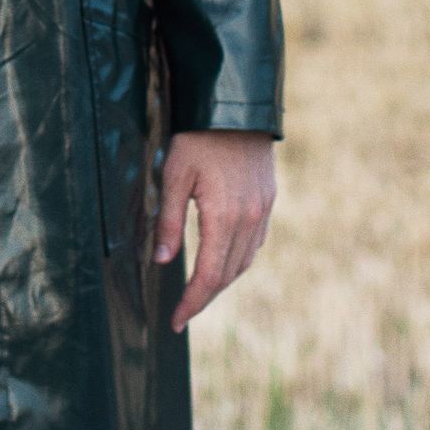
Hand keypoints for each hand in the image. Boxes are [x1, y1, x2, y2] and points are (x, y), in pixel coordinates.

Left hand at [154, 129, 276, 332]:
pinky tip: (222, 262)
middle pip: (227, 274)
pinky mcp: (268, 201)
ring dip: (221, 281)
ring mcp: (263, 211)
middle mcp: (249, 220)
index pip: (208, 275)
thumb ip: (168, 222)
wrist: (238, 108)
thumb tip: (161, 261)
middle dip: (204, 297)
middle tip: (183, 313)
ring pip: (244, 261)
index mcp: (225, 218)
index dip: (192, 302)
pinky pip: (254, 243)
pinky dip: (236, 260)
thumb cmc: (199, 139)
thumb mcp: (174, 177)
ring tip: (199, 293)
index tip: (175, 321)